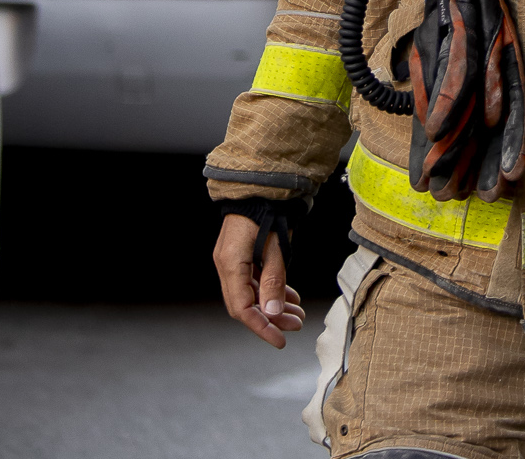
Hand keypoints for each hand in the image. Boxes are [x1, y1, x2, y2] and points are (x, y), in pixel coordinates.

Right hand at [213, 214, 306, 347]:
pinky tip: (289, 296)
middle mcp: (227, 265)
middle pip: (246, 303)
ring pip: (252, 293)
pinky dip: (271, 289)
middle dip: (271, 318)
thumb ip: (274, 280)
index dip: (261, 327)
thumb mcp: (275, 247)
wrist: (262, 184)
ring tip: (296, 313)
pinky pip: (254, 280)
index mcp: (231, 264)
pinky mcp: (242, 254)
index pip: (242, 308)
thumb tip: (272, 312)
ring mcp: (233, 260)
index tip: (279, 339)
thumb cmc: (269, 210)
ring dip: (274, 304)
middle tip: (295, 325)